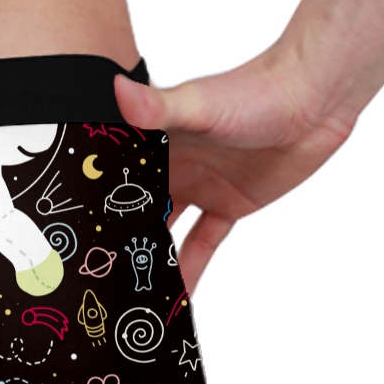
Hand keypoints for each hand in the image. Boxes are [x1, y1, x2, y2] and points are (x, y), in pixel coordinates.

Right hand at [113, 53, 354, 292]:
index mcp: (153, 141)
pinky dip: (190, 268)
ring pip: (165, 231)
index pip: (115, 177)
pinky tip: (176, 295)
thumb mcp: (198, 105)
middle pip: (135, 209)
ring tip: (125, 290)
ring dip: (149, 256)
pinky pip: (203, 243)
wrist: (314, 100)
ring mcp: (198, 188)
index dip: (93, 202)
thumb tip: (114, 87)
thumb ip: (156, 107)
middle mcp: (171, 166)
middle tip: (91, 273)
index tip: (68, 231)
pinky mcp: (228, 205)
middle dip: (115, 236)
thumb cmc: (255, 90)